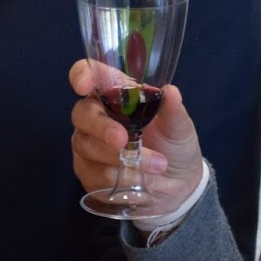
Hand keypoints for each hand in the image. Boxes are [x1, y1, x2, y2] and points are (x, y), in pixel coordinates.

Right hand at [68, 59, 203, 211]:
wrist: (179, 187)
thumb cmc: (175, 146)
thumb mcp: (179, 127)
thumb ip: (173, 110)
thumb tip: (170, 91)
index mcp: (118, 94)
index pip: (90, 74)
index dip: (81, 75)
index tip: (83, 86)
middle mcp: (97, 115)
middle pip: (82, 113)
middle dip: (101, 128)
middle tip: (123, 141)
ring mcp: (89, 144)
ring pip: (87, 146)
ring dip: (120, 159)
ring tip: (155, 167)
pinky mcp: (88, 172)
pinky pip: (93, 173)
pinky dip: (118, 177)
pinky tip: (138, 180)